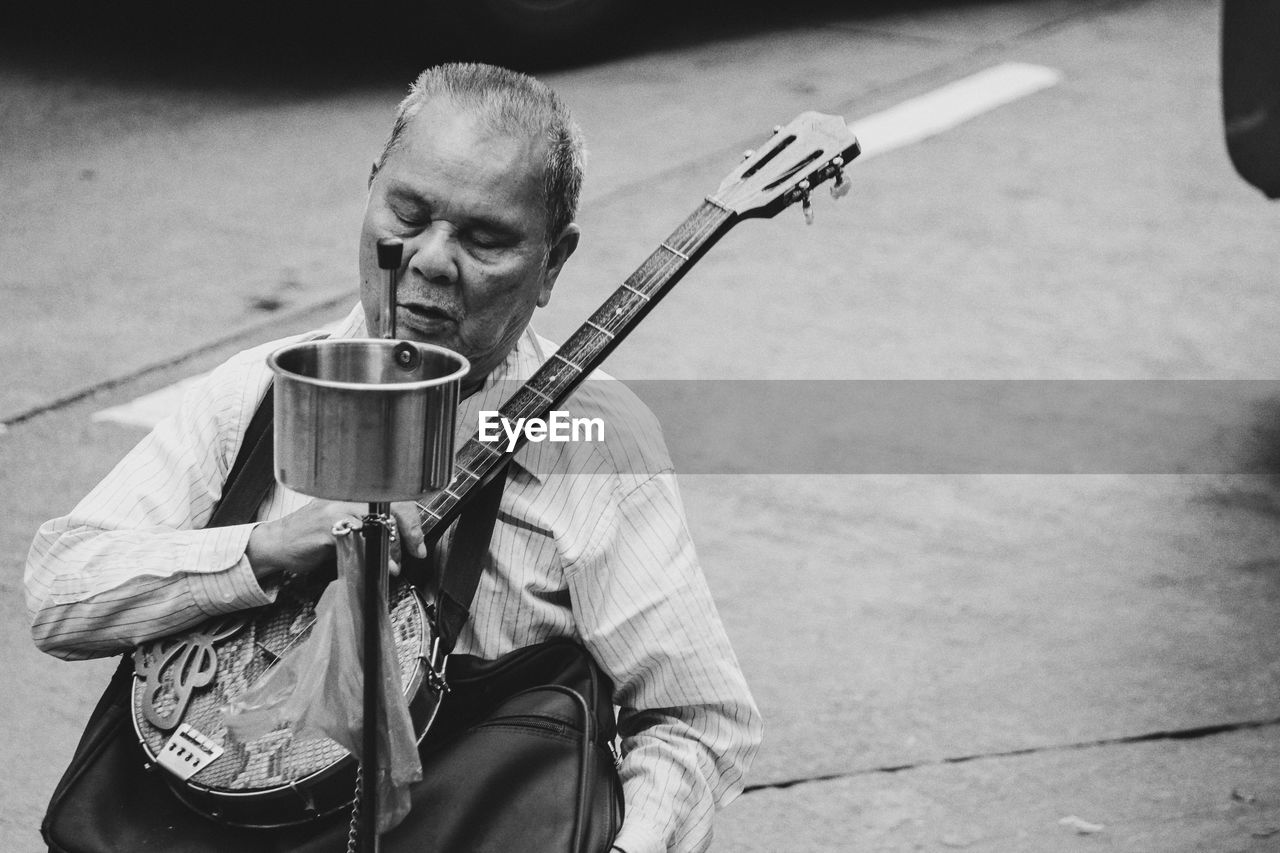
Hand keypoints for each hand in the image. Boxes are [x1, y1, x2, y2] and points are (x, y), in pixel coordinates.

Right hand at [246, 500, 426, 581]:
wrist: (276, 544)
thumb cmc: (309, 537)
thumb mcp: (344, 526)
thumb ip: (370, 528)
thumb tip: (399, 541)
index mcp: (353, 493)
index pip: (395, 497)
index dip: (413, 520)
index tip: (417, 541)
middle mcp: (346, 496)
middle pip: (393, 506)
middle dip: (409, 533)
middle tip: (415, 551)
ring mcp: (337, 509)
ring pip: (379, 522)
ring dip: (392, 548)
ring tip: (392, 563)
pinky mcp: (327, 526)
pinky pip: (360, 537)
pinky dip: (373, 554)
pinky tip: (377, 565)